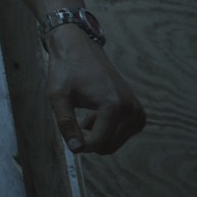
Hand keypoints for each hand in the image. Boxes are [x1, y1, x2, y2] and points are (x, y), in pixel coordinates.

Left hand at [45, 33, 145, 153]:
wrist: (78, 48)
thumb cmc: (65, 70)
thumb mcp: (58, 96)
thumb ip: (66, 123)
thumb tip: (76, 148)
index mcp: (114, 106)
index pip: (99, 143)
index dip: (80, 144)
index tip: (69, 132)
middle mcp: (131, 109)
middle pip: (110, 146)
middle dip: (89, 141)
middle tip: (74, 124)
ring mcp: (137, 110)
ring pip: (116, 142)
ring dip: (98, 136)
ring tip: (84, 117)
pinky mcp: (138, 110)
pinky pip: (124, 134)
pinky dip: (109, 131)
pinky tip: (95, 117)